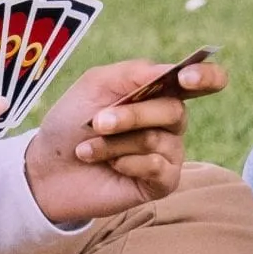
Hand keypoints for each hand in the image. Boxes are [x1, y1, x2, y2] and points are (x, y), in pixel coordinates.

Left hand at [24, 56, 226, 223]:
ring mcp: (168, 153)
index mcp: (158, 92)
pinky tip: (111, 166)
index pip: (202, 81)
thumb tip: (170, 71)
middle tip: (97, 122)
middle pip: (174, 110)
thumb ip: (133, 72)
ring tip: (88, 149)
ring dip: (115, 143)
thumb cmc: (72, 122)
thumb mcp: (95, 85)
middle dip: (132, 115)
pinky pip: (158, 167)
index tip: (186, 77)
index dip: (205, 76)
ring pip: (157, 140)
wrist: (48, 168)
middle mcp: (169, 122)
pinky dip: (127, 163)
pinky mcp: (162, 182)